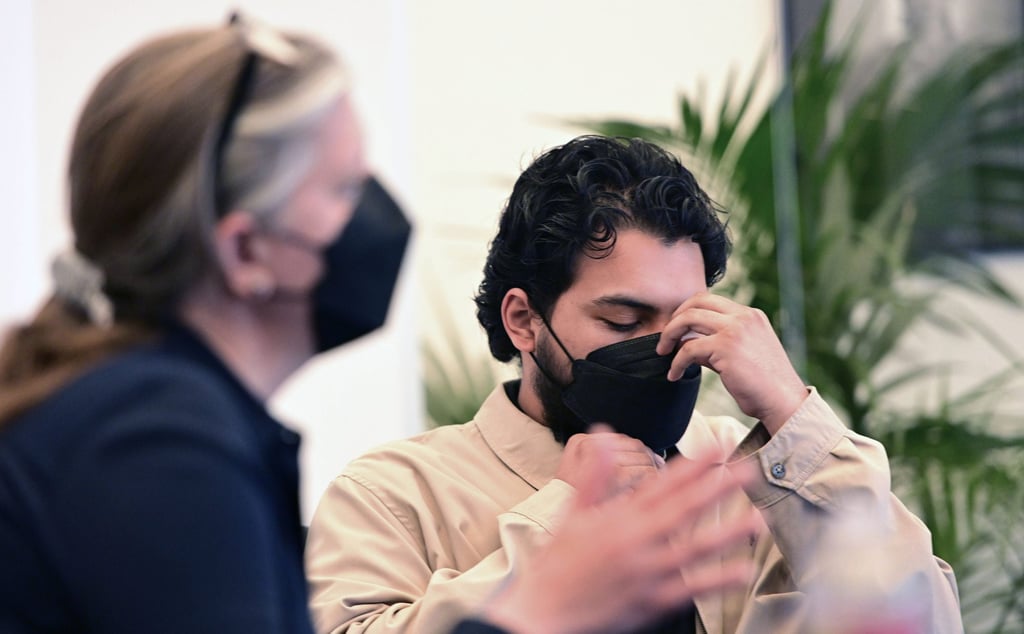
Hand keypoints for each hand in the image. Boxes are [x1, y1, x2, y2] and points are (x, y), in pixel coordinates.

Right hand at [481, 434, 757, 633]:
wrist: (544, 612)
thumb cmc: (556, 564)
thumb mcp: (571, 514)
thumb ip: (593, 475)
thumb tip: (600, 433)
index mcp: (618, 518)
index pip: (661, 484)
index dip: (692, 465)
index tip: (717, 448)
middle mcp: (635, 541)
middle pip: (683, 509)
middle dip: (717, 488)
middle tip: (748, 470)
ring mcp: (646, 572)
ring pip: (694, 549)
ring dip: (727, 533)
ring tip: (757, 519)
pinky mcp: (650, 602)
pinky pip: (690, 590)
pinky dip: (716, 581)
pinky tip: (741, 571)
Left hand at [656, 292, 807, 434]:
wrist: (784, 402)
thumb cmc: (764, 386)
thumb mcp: (742, 355)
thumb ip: (716, 345)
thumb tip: (687, 345)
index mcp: (751, 315)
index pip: (711, 300)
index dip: (688, 311)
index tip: (677, 329)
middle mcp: (744, 317)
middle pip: (696, 302)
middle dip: (675, 318)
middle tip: (665, 339)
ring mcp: (735, 329)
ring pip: (688, 319)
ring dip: (669, 335)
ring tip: (663, 353)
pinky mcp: (725, 347)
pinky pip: (688, 348)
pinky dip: (676, 362)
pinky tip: (674, 374)